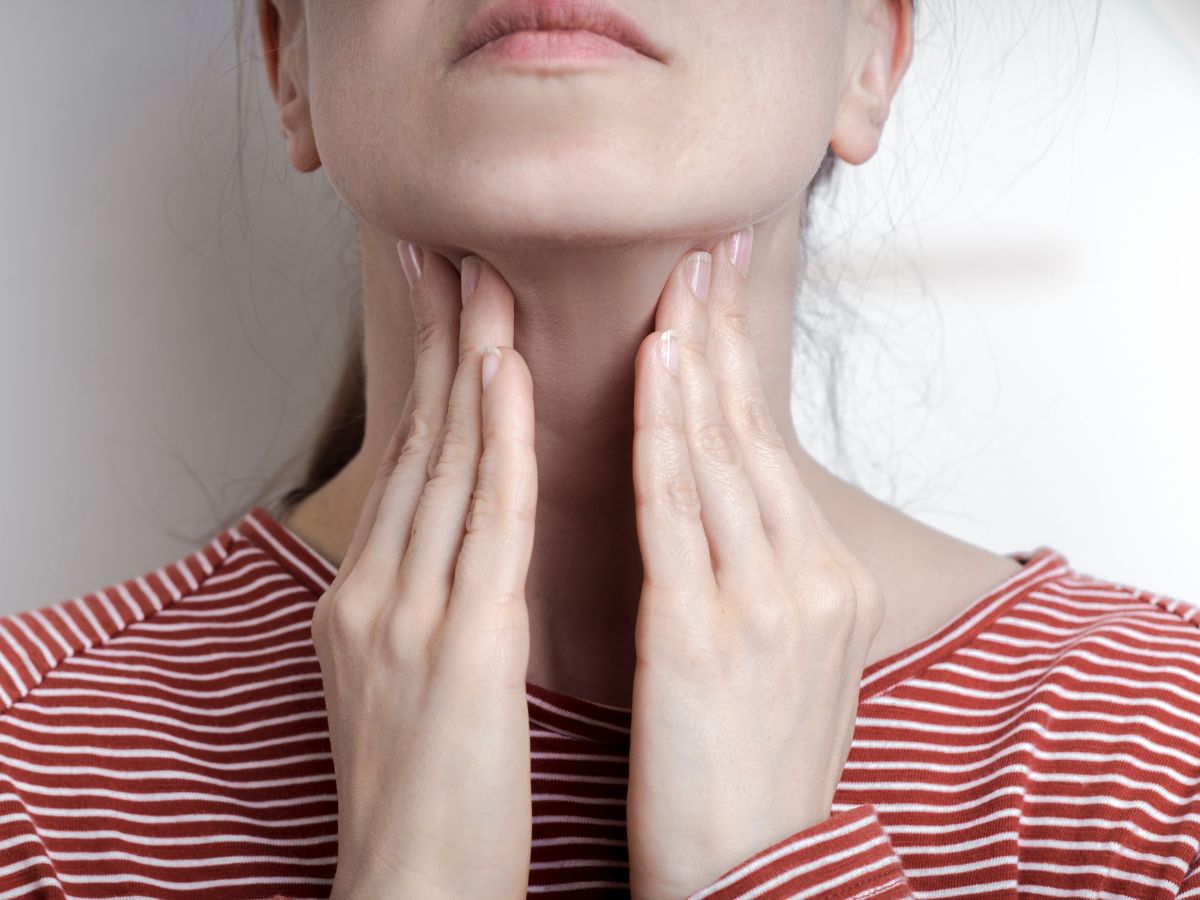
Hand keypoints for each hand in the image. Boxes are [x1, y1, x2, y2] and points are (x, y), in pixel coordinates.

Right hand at [312, 244, 536, 899]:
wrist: (410, 889)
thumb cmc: (427, 795)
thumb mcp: (413, 681)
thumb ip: (430, 602)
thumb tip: (462, 548)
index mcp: (368, 599)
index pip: (408, 466)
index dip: (428, 378)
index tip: (447, 306)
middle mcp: (376, 590)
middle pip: (415, 444)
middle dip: (438, 342)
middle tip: (452, 250)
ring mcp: (407, 614)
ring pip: (444, 466)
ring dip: (467, 367)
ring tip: (485, 279)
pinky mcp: (455, 647)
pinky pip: (481, 526)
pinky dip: (494, 445)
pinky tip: (504, 380)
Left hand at [626, 228, 885, 899]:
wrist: (758, 875)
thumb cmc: (754, 777)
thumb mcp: (788, 664)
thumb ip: (770, 579)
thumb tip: (736, 512)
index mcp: (826, 582)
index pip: (767, 452)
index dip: (735, 369)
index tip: (713, 296)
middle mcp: (809, 577)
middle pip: (752, 433)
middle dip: (722, 335)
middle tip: (704, 248)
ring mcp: (764, 601)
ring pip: (720, 456)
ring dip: (691, 362)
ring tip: (672, 283)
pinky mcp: (706, 634)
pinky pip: (680, 513)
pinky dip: (664, 433)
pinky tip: (649, 369)